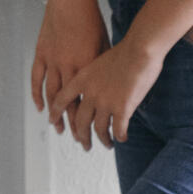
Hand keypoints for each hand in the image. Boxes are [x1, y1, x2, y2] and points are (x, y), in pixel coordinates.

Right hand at [30, 0, 106, 127]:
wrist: (70, 0)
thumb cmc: (91, 21)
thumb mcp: (103, 45)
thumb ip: (103, 67)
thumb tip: (112, 87)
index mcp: (86, 67)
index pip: (87, 101)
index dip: (89, 120)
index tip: (94, 134)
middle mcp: (67, 67)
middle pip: (69, 104)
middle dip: (74, 125)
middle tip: (78, 141)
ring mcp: (52, 61)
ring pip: (51, 95)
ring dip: (55, 115)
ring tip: (59, 130)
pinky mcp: (41, 53)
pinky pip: (37, 78)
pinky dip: (37, 94)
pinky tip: (41, 108)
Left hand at [51, 38, 165, 151]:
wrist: (139, 49)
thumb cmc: (123, 51)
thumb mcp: (98, 61)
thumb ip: (92, 77)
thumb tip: (90, 89)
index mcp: (82, 79)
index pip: (61, 100)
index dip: (55, 114)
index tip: (53, 123)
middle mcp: (90, 93)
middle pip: (80, 122)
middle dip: (82, 137)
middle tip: (84, 144)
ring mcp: (105, 102)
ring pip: (100, 130)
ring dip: (103, 140)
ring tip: (107, 144)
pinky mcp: (122, 108)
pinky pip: (118, 130)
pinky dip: (120, 137)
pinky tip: (122, 138)